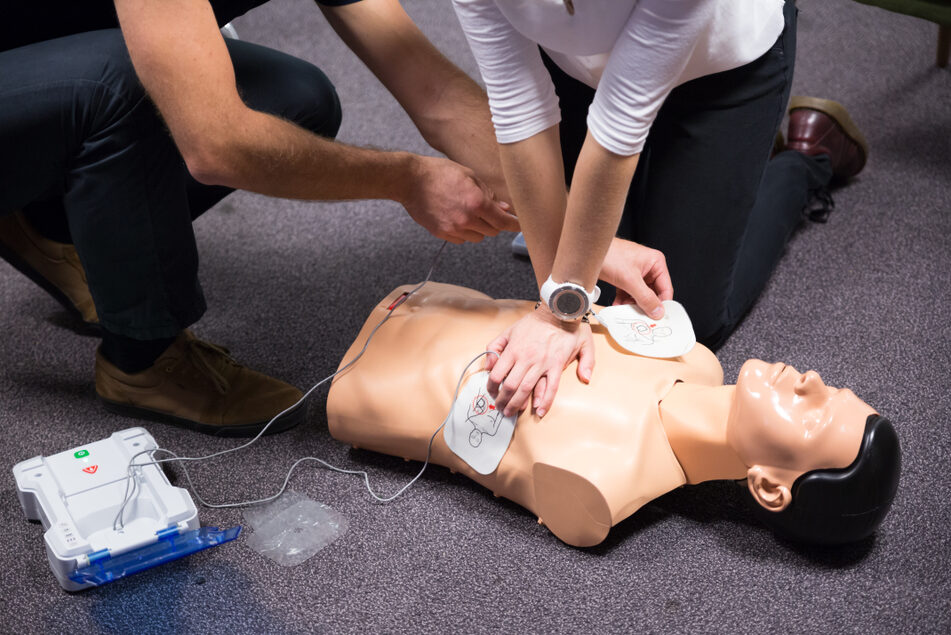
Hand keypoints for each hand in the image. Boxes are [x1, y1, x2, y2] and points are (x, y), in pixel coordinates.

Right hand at [403, 156, 518, 243]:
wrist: (410, 180)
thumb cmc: (439, 172)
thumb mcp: (469, 175)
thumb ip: (488, 194)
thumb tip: (502, 208)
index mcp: (476, 203)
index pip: (503, 222)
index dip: (514, 225)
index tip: (520, 226)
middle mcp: (466, 219)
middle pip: (492, 232)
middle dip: (494, 223)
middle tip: (489, 211)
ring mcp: (453, 229)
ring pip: (477, 237)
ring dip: (479, 228)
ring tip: (468, 211)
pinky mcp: (441, 233)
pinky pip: (461, 239)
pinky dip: (464, 232)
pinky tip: (456, 217)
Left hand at [484, 305, 594, 417]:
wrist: (560, 312)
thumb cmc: (535, 322)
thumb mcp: (509, 329)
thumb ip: (495, 346)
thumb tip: (489, 366)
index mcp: (513, 350)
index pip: (496, 375)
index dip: (491, 387)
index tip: (491, 393)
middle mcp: (526, 359)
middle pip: (510, 386)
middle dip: (503, 401)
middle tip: (500, 409)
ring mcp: (542, 364)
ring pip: (526, 389)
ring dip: (517, 404)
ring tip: (512, 413)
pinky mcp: (557, 366)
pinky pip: (551, 387)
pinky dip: (545, 401)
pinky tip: (539, 411)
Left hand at [601, 238, 672, 318]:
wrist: (588, 251)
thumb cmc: (610, 255)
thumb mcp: (630, 280)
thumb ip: (645, 297)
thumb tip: (657, 311)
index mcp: (655, 263)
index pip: (666, 288)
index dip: (662, 304)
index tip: (658, 318)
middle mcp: (648, 268)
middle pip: (653, 294)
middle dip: (645, 305)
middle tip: (641, 318)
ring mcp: (636, 273)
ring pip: (640, 295)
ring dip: (633, 304)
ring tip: (627, 311)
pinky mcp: (624, 278)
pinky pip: (628, 293)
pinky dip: (624, 301)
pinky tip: (618, 306)